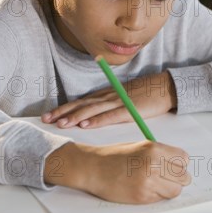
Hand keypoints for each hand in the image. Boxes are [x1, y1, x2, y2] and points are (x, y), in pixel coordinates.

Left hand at [41, 71, 176, 128]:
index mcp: (107, 94)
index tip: (49, 115)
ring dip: (75, 117)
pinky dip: (97, 120)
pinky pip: (110, 116)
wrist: (165, 87)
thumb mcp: (124, 98)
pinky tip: (86, 125)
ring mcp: (119, 102)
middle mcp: (109, 97)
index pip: (81, 101)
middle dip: (63, 112)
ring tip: (61, 124)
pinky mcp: (129, 110)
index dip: (64, 108)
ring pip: (92, 110)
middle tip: (46, 120)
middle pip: (82, 104)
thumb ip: (110, 105)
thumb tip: (95, 116)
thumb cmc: (146, 94)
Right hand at [45, 141, 190, 203]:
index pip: (183, 159)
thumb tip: (178, 165)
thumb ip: (161, 154)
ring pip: (175, 190)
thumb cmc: (115, 156)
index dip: (180, 163)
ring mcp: (148, 182)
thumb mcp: (141, 146)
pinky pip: (160, 198)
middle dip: (178, 177)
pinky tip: (146, 188)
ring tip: (158, 184)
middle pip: (183, 176)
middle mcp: (153, 165)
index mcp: (154, 149)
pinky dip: (157, 195)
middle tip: (168, 177)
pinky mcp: (142, 196)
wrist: (93, 167)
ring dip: (170, 188)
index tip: (174, 165)